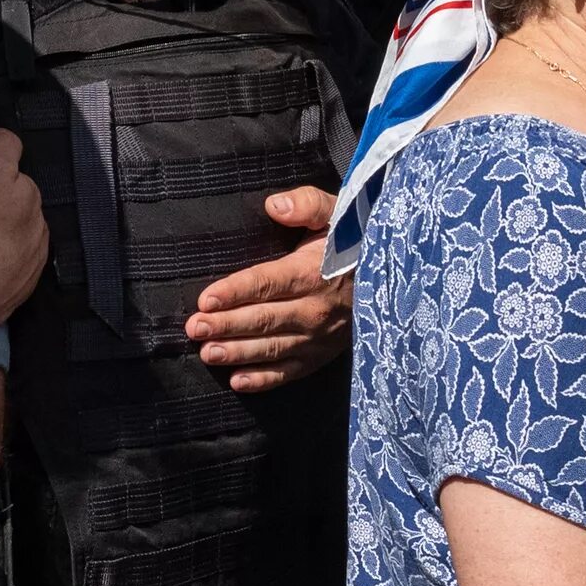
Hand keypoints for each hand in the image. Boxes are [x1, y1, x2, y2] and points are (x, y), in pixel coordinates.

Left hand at [184, 188, 348, 393]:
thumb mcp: (336, 212)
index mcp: (313, 272)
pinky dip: (264, 380)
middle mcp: (316, 309)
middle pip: (263, 319)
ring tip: (207, 353)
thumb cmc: (352, 240)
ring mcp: (319, 337)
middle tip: (194, 328)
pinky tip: (236, 381)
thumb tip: (275, 205)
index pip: (267, 283)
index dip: (235, 292)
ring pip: (272, 348)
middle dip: (226, 324)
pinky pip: (291, 372)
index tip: (206, 299)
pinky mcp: (321, 356)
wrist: (392, 275)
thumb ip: (307, 204)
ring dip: (238, 352)